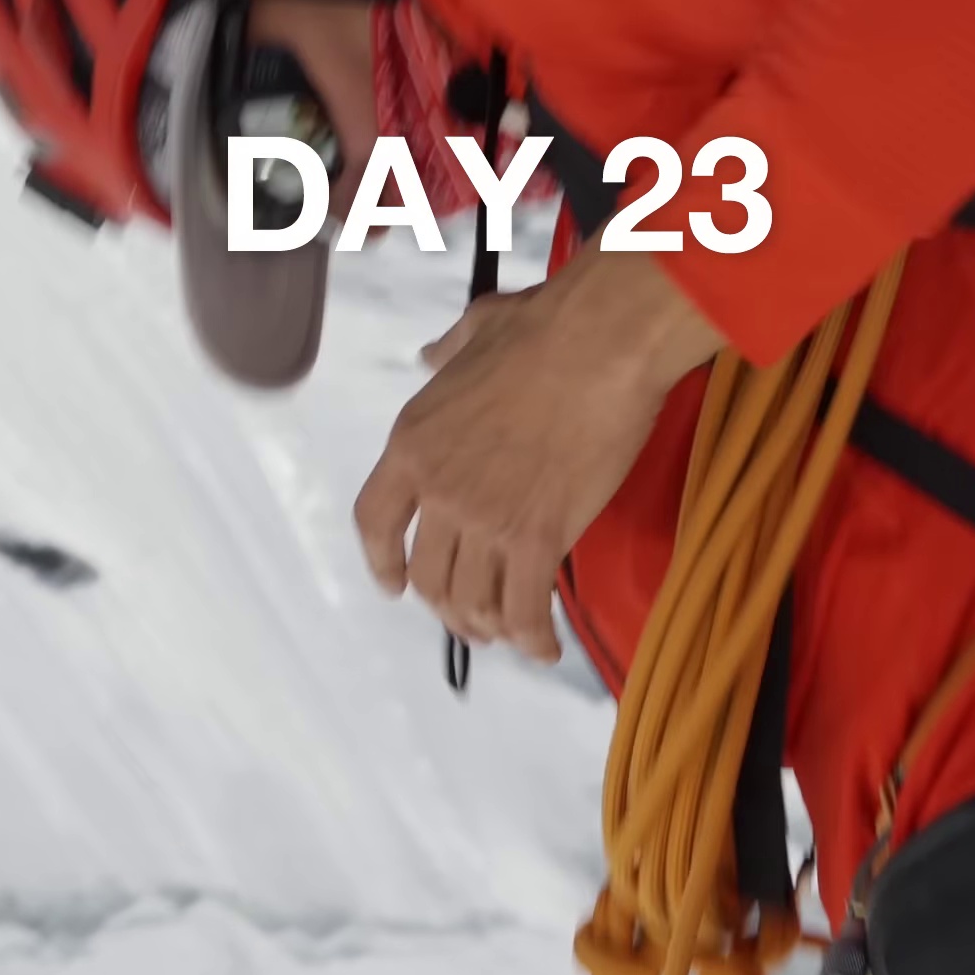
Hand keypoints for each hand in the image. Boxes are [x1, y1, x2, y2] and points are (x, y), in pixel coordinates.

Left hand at [353, 251, 726, 664]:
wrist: (599, 343)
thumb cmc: (544, 327)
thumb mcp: (474, 330)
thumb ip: (445, 351)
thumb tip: (428, 355)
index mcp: (412, 443)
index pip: (375, 521)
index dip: (382, 561)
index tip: (394, 583)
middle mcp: (438, 491)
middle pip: (428, 577)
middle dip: (447, 608)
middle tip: (471, 619)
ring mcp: (485, 519)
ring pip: (472, 603)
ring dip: (488, 628)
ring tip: (508, 633)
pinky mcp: (538, 538)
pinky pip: (525, 609)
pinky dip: (532, 639)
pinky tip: (545, 647)